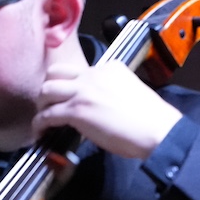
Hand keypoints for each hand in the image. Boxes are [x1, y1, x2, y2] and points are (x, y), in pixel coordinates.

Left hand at [32, 59, 182, 159]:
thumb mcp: (131, 91)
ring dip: (42, 105)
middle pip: (55, 73)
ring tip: (44, 118)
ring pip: (46, 90)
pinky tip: (41, 132)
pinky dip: (40, 124)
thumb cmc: (152, 119)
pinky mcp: (77, 111)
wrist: (158, 131)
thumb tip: (99, 105)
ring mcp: (82, 91)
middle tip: (50, 104)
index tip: (70, 96)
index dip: (70, 84)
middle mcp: (92, 74)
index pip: (79, 69)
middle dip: (49, 88)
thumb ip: (112, 90)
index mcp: (109, 67)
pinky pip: (48, 115)